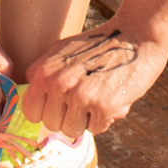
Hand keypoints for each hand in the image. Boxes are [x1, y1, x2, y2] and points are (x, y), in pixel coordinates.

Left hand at [19, 23, 167, 138]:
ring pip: (72, 130)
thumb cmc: (99, 45)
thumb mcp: (62, 51)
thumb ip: (43, 74)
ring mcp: (80, 97)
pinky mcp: (104, 107)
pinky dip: (105, 119)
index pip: (30, 112)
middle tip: (83, 100)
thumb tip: (30, 102)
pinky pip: (96, 129)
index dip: (45, 112)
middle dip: (67, 117)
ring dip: (85, 120)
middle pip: (52, 125)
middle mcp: (59, 85)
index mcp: (45, 72)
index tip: (59, 106)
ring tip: (97, 97)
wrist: (137, 37)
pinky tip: (111, 98)